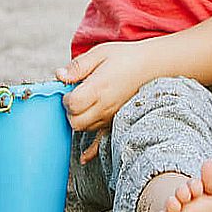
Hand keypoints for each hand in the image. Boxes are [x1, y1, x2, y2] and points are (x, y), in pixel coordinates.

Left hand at [56, 42, 161, 162]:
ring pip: (86, 129)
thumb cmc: (125, 57)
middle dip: (69, 111)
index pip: (72, 104)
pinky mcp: (117, 122)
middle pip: (76, 121)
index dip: (65, 98)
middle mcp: (105, 106)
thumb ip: (77, 67)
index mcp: (98, 88)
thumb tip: (58, 75)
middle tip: (73, 98)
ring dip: (79, 120)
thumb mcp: (99, 53)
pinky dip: (91, 151)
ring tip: (83, 105)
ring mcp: (112, 116)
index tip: (69, 89)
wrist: (152, 66)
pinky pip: (103, 142)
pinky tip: (83, 157)